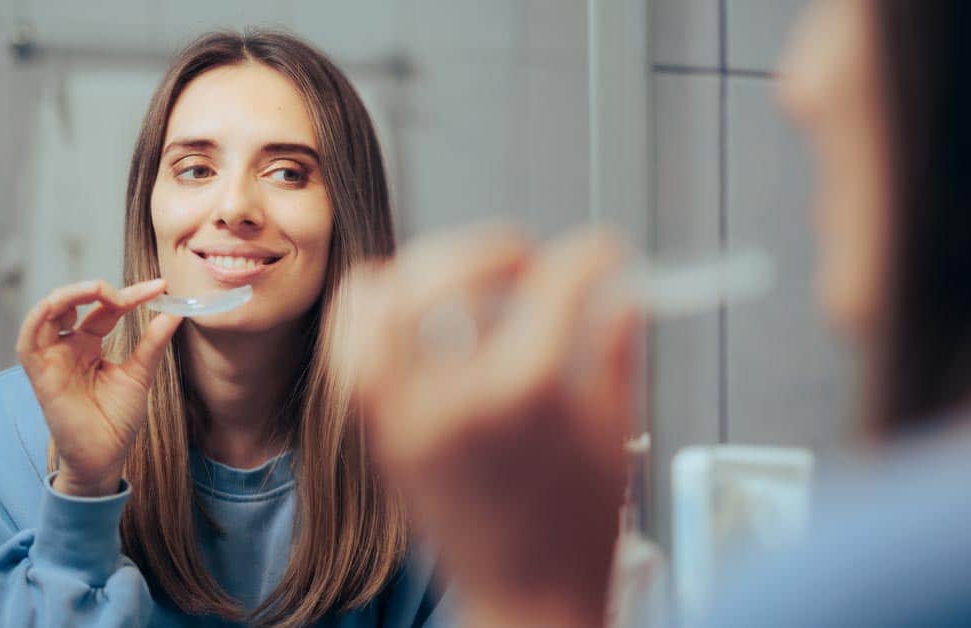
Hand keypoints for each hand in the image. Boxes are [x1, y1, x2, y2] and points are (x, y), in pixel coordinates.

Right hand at [15, 279, 182, 496]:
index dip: (132, 295)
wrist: (105, 457)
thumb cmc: (116, 420)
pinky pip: (28, 340)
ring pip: (47, 313)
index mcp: (88, 345)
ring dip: (69, 295)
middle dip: (97, 289)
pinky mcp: (40, 375)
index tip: (160, 287)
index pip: (106, 309)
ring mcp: (52, 358)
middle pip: (73, 303)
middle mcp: (67, 346)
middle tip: (126, 293)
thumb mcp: (139, 374)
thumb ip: (152, 342)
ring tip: (98, 289)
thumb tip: (175, 311)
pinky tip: (61, 306)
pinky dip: (39, 318)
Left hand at [349, 226, 639, 627]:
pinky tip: (416, 312)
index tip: (603, 254)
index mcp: (524, 398)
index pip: (556, 286)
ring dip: (427, 270)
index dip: (592, 256)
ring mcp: (400, 413)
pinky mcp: (375, 429)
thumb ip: (616, 346)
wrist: (521, 599)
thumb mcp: (615, 432)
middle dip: (500, 249)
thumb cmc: (574, 532)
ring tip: (466, 283)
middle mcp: (450, 398)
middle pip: (451, 272)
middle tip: (528, 263)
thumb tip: (620, 287)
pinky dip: (376, 310)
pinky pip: (350, 344)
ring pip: (381, 297)